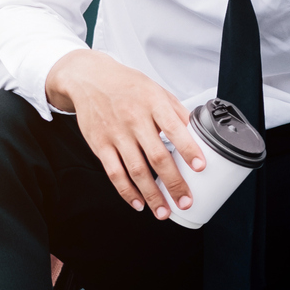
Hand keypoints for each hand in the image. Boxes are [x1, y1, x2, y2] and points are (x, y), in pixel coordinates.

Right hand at [45, 50, 205, 218]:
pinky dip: (127, 192)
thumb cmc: (126, 85)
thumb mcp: (156, 90)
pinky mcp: (99, 145)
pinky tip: (138, 203)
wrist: (89, 79)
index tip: (200, 167)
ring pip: (136, 171)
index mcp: (153, 103)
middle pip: (157, 157)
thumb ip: (176, 112)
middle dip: (174, 183)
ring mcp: (115, 134)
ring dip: (152, 195)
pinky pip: (114, 173)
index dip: (189, 150)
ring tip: (164, 211)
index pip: (175, 129)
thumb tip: (198, 133)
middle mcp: (134, 119)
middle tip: (185, 201)